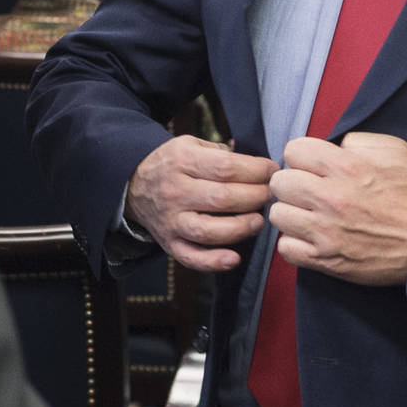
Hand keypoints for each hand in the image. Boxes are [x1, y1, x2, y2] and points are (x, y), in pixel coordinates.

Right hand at [124, 135, 275, 272]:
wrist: (134, 185)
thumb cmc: (173, 164)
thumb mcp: (190, 144)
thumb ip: (221, 152)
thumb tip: (258, 166)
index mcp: (182, 162)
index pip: (226, 168)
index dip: (256, 171)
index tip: (272, 171)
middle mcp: (175, 192)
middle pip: (222, 198)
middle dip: (255, 197)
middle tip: (270, 195)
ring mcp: (171, 220)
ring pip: (209, 230)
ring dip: (240, 228)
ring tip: (258, 221)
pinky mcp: (169, 243)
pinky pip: (191, 257)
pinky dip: (213, 262)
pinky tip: (234, 259)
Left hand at [268, 132, 406, 286]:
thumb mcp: (393, 151)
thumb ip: (357, 141)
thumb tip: (332, 147)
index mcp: (346, 167)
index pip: (293, 151)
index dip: (302, 157)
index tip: (311, 166)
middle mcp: (330, 197)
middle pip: (279, 182)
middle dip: (292, 183)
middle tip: (307, 191)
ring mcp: (325, 231)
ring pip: (278, 214)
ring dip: (291, 213)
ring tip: (308, 215)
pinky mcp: (325, 259)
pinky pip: (285, 247)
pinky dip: (295, 243)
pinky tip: (310, 237)